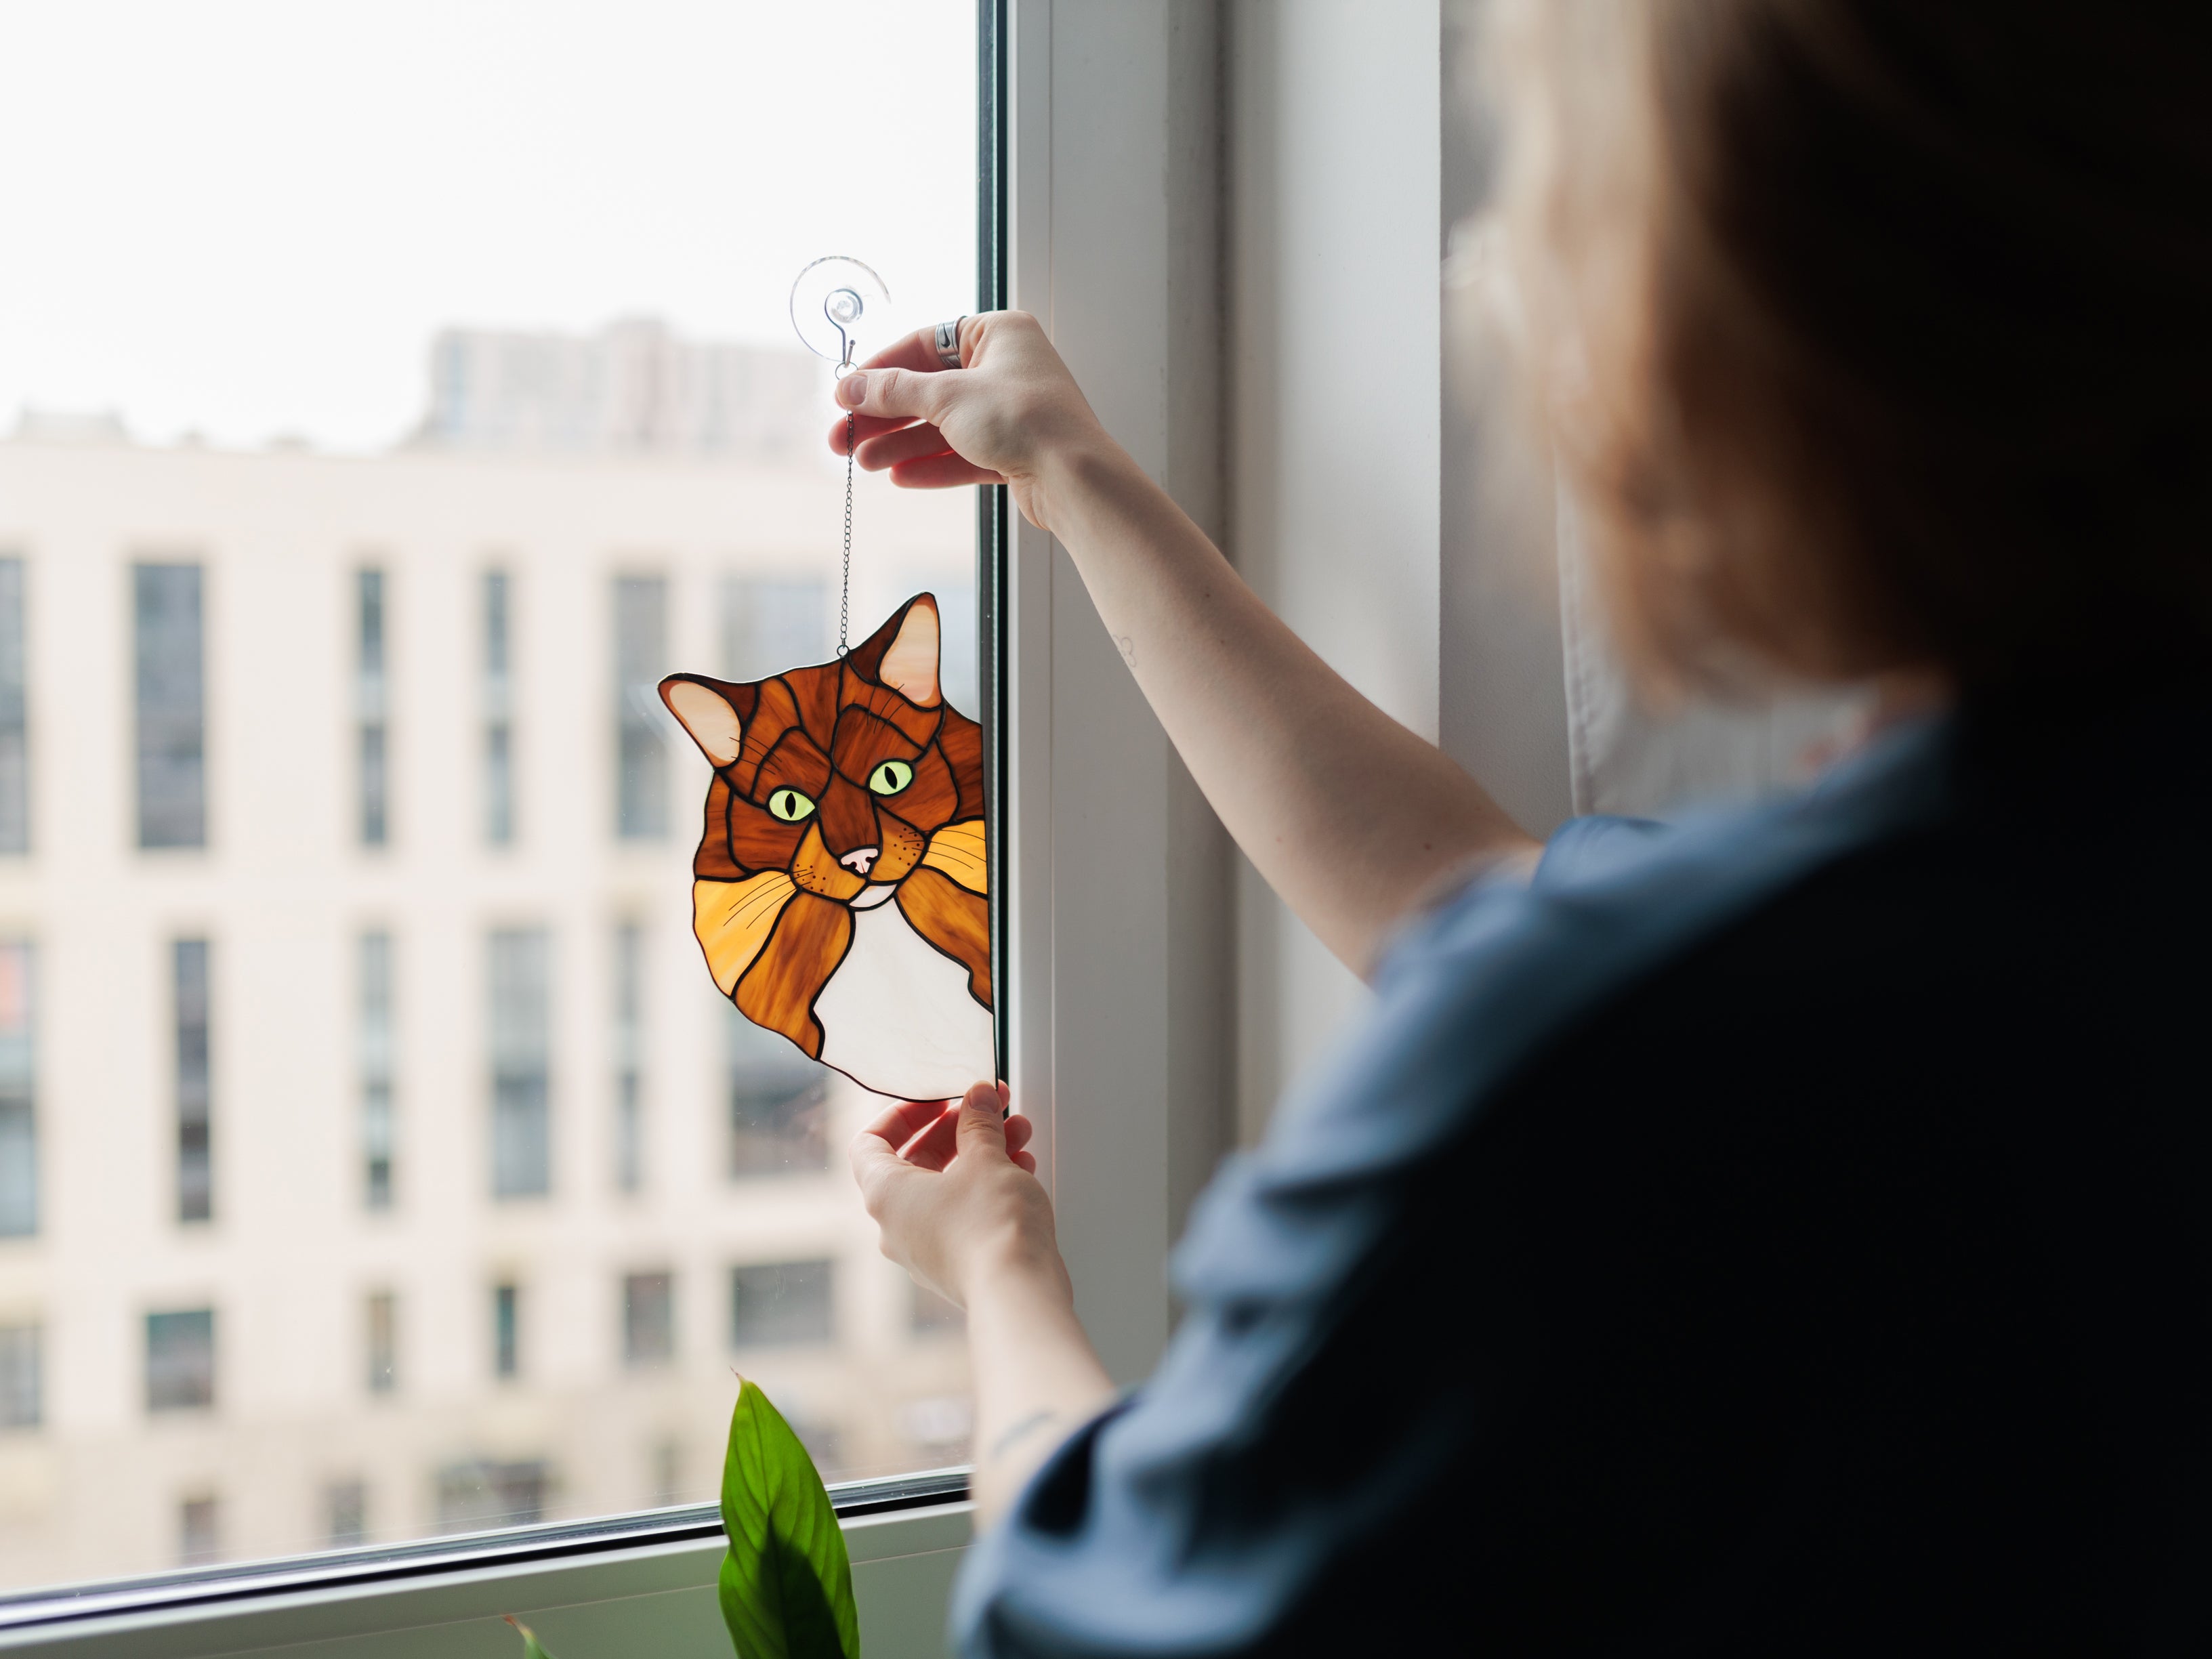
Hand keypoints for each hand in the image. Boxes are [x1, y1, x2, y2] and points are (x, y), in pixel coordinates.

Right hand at [826, 311, 1112, 535]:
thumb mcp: (948, 397)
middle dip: (886, 416)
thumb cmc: (1025, 420)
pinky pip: (963, 453)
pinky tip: (900, 477)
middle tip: (844, 440)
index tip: (846, 395)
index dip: (881, 370)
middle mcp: (1006, 367)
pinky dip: (932, 465)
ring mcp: (1011, 411)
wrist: (1075, 478)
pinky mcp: (1016, 450)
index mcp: (998, 334)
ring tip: (866, 463)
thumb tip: (851, 386)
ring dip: (902, 444)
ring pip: (944, 425)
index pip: (924, 344)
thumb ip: (895, 391)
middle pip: (930, 389)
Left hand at [850, 1081, 1064, 1310]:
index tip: (936, 1100)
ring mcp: (924, 1248)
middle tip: (986, 1109)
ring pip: (945, 1187)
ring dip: (979, 1154)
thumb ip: (978, 1122)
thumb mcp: (985, 1157)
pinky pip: (962, 1213)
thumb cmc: (990, 1230)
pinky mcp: (954, 1263)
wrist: (1019, 1292)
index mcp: (885, 1194)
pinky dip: (986, 1186)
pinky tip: (1020, 1170)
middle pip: (915, 1161)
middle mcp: (896, 1225)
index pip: (869, 1142)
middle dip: (957, 1129)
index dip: (902, 1114)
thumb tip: (977, 1100)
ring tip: (1016, 1135)